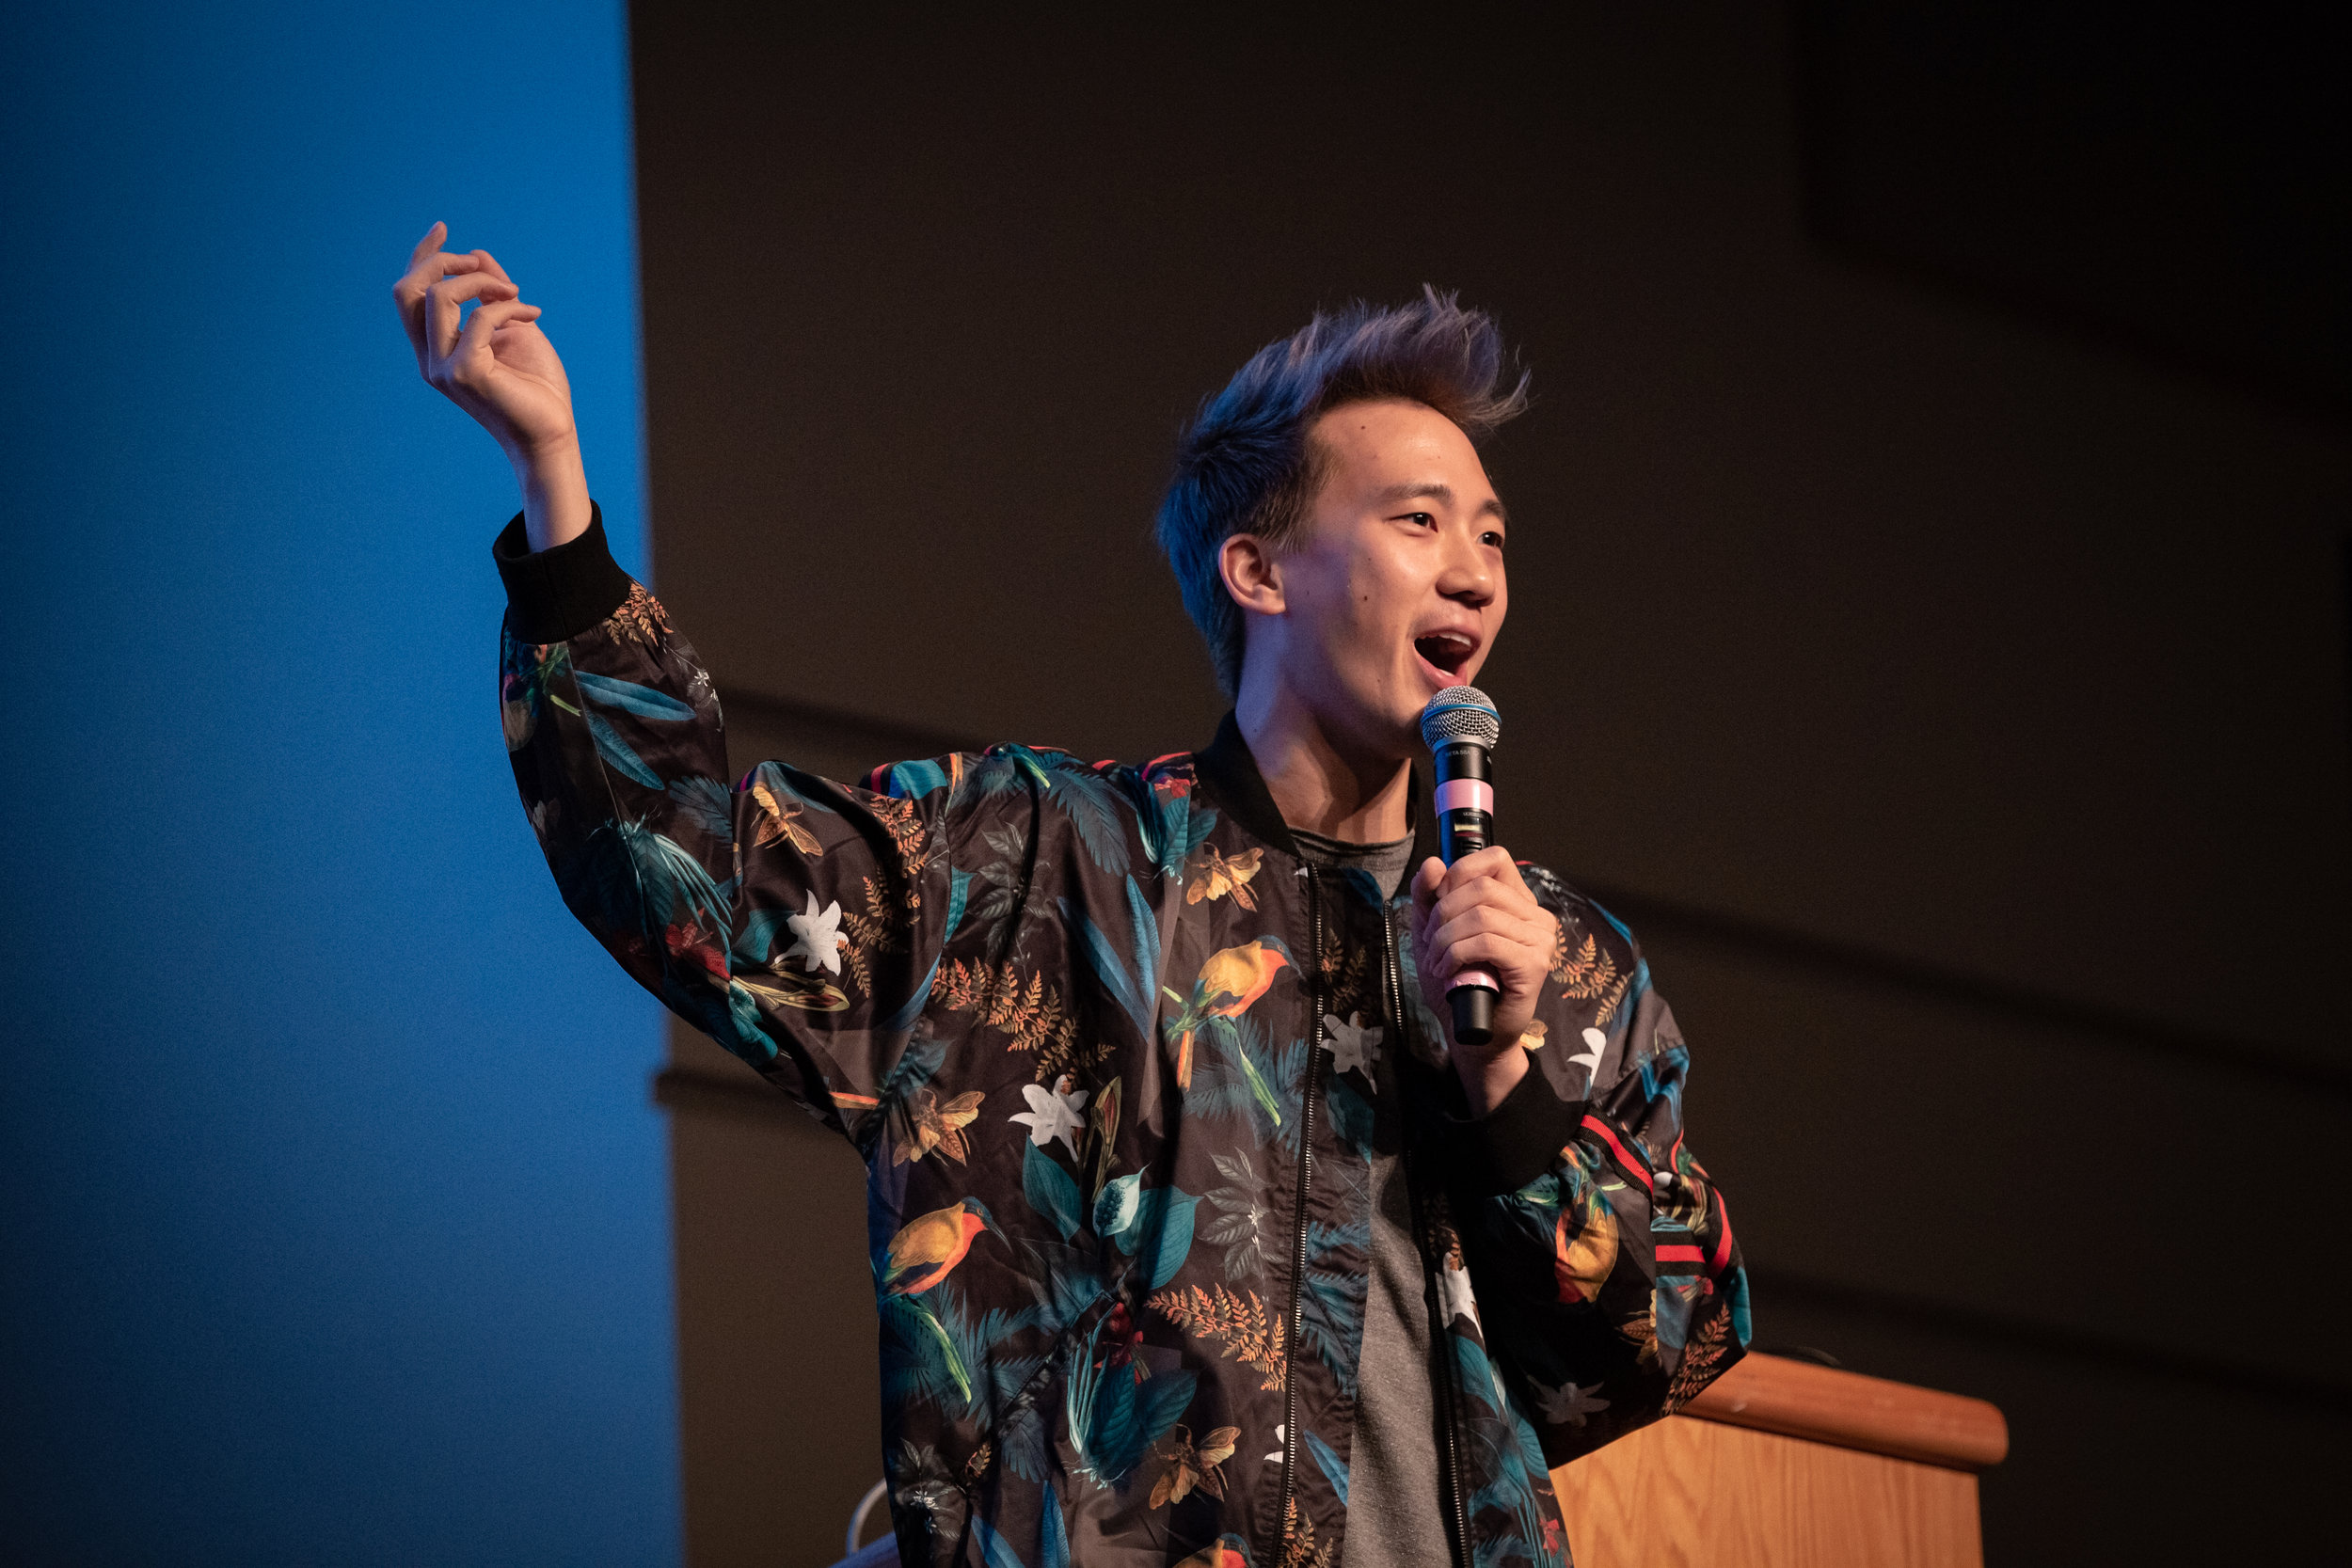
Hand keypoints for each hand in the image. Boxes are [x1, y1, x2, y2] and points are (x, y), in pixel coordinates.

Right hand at [393, 222, 589, 548]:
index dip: (422, 257)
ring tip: (514, 292)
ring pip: (438, 297)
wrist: (553, 433)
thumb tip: (478, 255)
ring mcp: (444, 369)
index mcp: (435, 349)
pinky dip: (508, 307)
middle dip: (442, 262)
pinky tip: (533, 314)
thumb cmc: (536, 386)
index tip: (443, 229)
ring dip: (480, 282)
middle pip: (407, 290)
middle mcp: (430, 359)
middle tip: (483, 265)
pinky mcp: (466, 374)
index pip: (410, 294)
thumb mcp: (514, 326)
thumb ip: (493, 293)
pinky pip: (480, 319)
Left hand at [1410, 848, 1553, 1114]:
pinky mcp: (1534, 964)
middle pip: (1481, 887)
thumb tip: (1433, 863)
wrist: (1473, 1032)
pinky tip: (1448, 971)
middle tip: (1431, 942)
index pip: (1495, 859)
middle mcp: (1536, 916)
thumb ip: (1429, 896)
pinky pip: (1487, 942)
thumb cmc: (1458, 981)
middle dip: (1443, 913)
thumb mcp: (1434, 932)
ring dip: (1445, 939)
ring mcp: (1540, 940)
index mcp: (1518, 901)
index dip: (1459, 874)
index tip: (1439, 905)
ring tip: (1438, 961)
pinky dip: (1457, 954)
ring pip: (1480, 915)